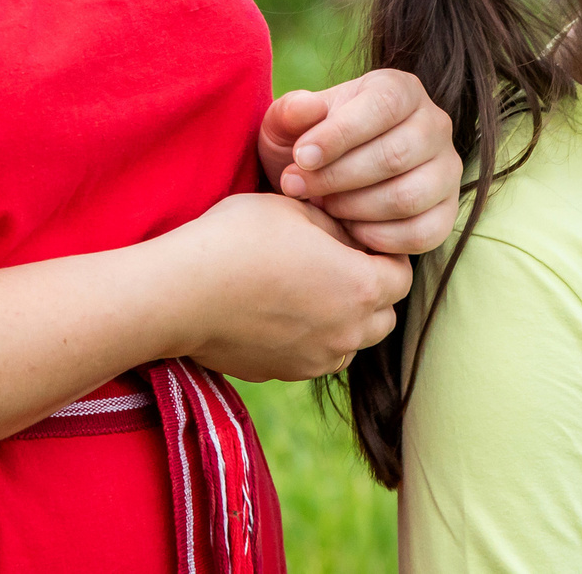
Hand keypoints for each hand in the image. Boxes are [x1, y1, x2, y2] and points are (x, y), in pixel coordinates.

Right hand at [147, 193, 412, 381]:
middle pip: (382, 314)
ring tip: (304, 287)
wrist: (180, 293)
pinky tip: (276, 309)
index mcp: (361, 288)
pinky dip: (308, 337)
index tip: (358, 236)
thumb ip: (335, 224)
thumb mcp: (295, 209)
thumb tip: (348, 234)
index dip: (384, 251)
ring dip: (341, 318)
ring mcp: (315, 360)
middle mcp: (348, 334)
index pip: (401, 274)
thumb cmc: (238, 239)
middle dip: (369, 289)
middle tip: (335, 260)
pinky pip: (313, 355)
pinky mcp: (283, 374)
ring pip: (349, 341)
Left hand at [258, 69, 462, 254]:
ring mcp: (447, 170)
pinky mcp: (447, 212)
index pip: (383, 106)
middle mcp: (434, 125)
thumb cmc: (308, 145)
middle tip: (298, 187)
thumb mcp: (287, 124)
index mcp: (401, 90)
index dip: (340, 134)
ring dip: (356, 208)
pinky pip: (423, 233)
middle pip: (396, 155)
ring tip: (323, 206)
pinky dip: (380, 238)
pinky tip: (349, 229)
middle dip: (339, 177)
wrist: (325, 179)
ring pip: (409, 196)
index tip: (301, 158)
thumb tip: (308, 109)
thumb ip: (291, 113)